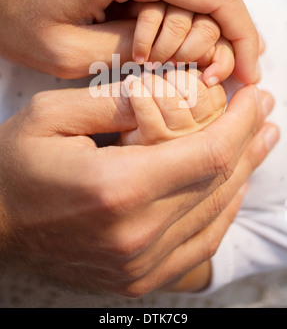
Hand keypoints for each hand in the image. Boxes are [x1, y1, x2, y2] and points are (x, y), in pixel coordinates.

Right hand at [0, 84, 277, 295]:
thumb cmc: (14, 165)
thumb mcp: (52, 115)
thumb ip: (114, 102)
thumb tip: (167, 94)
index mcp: (116, 187)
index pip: (207, 153)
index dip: (241, 122)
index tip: (256, 97)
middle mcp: (135, 233)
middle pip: (218, 184)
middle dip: (249, 143)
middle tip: (265, 114)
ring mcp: (138, 263)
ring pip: (215, 215)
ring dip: (244, 175)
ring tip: (260, 144)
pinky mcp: (136, 277)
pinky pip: (197, 247)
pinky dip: (221, 213)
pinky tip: (232, 189)